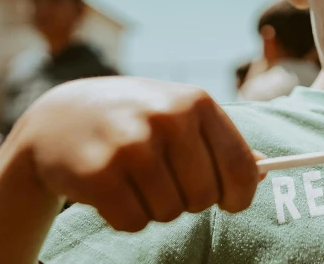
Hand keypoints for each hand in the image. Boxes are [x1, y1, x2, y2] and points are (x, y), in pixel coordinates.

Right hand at [13, 77, 263, 231]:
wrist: (60, 117)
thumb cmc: (134, 117)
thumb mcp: (179, 114)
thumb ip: (221, 141)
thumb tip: (264, 170)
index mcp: (195, 102)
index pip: (238, 164)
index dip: (241, 194)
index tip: (233, 203)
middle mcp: (167, 118)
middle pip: (204, 196)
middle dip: (190, 200)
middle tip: (169, 183)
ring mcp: (131, 145)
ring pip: (169, 212)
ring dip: (156, 208)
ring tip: (137, 181)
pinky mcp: (98, 173)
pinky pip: (134, 222)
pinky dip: (127, 217)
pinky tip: (114, 191)